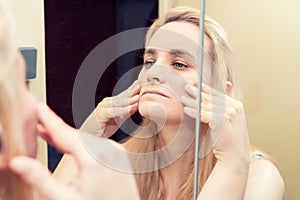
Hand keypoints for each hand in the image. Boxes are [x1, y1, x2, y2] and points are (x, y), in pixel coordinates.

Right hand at [9, 104, 139, 199]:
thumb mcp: (65, 198)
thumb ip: (40, 179)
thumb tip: (19, 163)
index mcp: (94, 158)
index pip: (65, 133)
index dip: (49, 120)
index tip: (39, 108)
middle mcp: (109, 150)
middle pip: (76, 135)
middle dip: (57, 131)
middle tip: (39, 127)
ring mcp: (117, 152)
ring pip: (87, 139)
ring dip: (70, 139)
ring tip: (51, 137)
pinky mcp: (120, 157)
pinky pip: (98, 145)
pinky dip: (84, 145)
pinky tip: (75, 148)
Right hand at [95, 80, 140, 136]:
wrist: (91, 137)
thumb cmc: (103, 128)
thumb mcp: (118, 119)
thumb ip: (126, 112)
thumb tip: (136, 105)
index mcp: (112, 103)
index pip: (125, 94)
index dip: (133, 89)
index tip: (142, 84)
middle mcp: (107, 102)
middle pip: (122, 96)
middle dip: (132, 91)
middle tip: (142, 86)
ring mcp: (103, 107)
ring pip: (118, 102)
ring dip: (128, 100)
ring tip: (138, 98)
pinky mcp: (100, 114)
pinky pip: (113, 111)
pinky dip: (122, 110)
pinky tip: (130, 108)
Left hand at [181, 83, 248, 163]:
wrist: (234, 156)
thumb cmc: (229, 140)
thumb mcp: (228, 121)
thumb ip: (223, 108)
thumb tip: (212, 98)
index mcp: (237, 105)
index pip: (218, 94)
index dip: (206, 89)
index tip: (196, 84)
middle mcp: (234, 107)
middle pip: (211, 98)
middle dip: (197, 92)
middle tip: (186, 87)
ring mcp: (229, 113)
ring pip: (206, 106)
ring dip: (192, 101)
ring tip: (183, 99)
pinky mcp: (221, 121)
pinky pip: (203, 114)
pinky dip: (194, 112)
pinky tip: (186, 110)